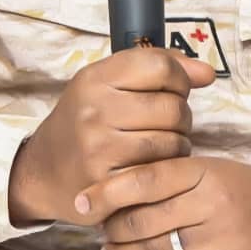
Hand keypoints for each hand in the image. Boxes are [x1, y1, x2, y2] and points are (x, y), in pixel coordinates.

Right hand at [8, 48, 214, 224]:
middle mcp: (94, 109)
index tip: (178, 87)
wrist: (43, 170)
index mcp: (96, 77)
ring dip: (179, 142)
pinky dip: (169, 167)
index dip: (181, 76)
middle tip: (171, 120)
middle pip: (172, 106)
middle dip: (182, 114)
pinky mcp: (107, 184)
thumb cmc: (84, 119)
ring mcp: (99, 148)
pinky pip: (161, 171)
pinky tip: (157, 163)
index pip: (160, 65)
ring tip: (165, 141)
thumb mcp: (109, 81)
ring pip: (172, 140)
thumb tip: (207, 72)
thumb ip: (158, 67)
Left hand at [76, 156, 250, 249]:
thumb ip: (173, 175)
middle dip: (114, 228)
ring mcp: (218, 239)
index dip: (109, 190)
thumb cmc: (245, 191)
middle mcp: (210, 203)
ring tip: (112, 248)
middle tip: (98, 227)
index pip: (147, 178)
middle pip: (144, 220)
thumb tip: (122, 187)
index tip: (80, 200)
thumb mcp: (212, 172)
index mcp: (204, 171)